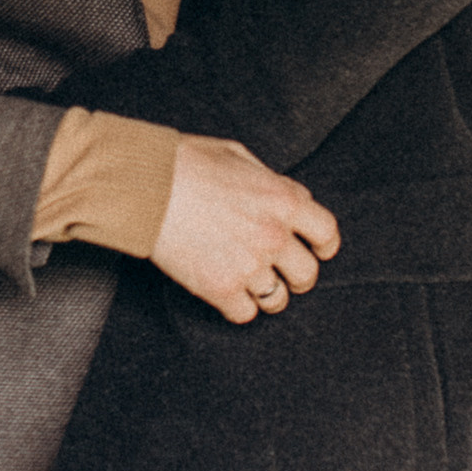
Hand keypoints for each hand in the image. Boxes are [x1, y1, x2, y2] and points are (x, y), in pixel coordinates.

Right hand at [150, 135, 338, 324]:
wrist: (145, 186)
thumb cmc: (186, 163)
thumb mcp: (239, 156)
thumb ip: (272, 181)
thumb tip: (291, 198)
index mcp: (283, 201)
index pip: (327, 234)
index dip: (323, 246)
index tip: (315, 250)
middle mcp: (273, 236)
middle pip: (307, 275)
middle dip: (296, 276)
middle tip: (281, 272)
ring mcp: (249, 265)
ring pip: (277, 301)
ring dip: (266, 294)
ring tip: (249, 284)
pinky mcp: (220, 288)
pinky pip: (245, 314)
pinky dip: (236, 307)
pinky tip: (225, 292)